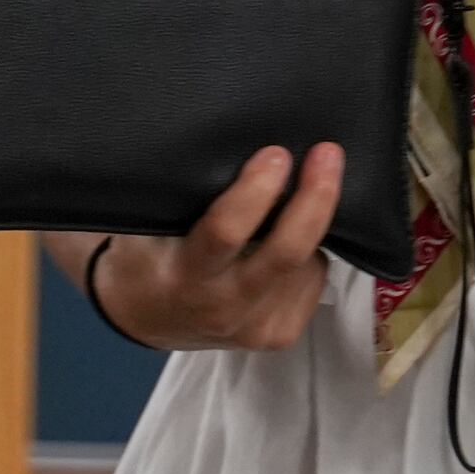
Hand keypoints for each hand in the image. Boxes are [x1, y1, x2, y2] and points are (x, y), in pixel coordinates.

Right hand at [93, 143, 345, 351]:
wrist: (147, 317)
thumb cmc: (151, 254)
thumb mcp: (153, 223)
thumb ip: (189, 193)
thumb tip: (244, 139)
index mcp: (186, 274)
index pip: (225, 233)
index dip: (256, 192)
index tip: (276, 154)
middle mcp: (223, 306)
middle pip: (286, 254)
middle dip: (315, 199)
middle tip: (327, 154)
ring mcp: (255, 327)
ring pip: (308, 263)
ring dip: (313, 220)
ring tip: (307, 186)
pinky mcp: (279, 335)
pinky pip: (314, 279)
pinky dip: (312, 251)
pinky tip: (293, 234)